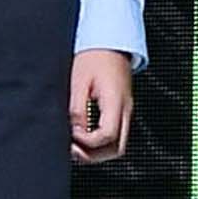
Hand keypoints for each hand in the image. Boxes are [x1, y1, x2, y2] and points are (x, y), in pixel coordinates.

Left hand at [70, 50, 134, 165]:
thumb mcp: (79, 81)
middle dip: (94, 155)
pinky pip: (115, 135)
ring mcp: (126, 111)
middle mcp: (125, 110)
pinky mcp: (121, 110)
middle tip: (73, 149)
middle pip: (118, 149)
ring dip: (97, 151)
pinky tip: (84, 136)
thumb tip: (73, 131)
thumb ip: (77, 109)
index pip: (107, 136)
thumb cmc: (95, 57)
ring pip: (118, 146)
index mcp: (116, 101)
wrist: (110, 43)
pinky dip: (100, 142)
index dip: (86, 141)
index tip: (71, 134)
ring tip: (77, 145)